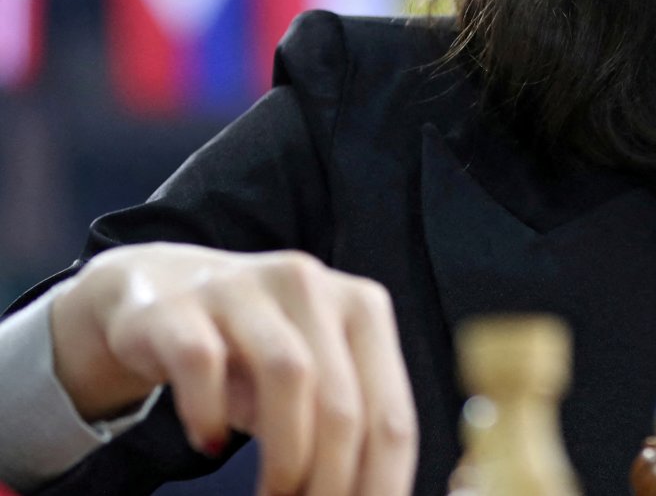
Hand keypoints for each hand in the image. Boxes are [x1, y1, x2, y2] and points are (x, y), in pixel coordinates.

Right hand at [49, 243, 417, 495]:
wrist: (157, 290)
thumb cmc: (250, 349)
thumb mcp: (312, 376)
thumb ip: (346, 424)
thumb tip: (370, 494)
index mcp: (362, 307)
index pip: (391, 413)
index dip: (382, 482)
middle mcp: (311, 286)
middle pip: (343, 402)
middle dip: (332, 479)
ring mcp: (243, 289)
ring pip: (288, 375)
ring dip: (285, 454)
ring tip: (273, 495)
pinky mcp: (177, 306)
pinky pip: (202, 362)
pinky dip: (209, 414)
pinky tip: (210, 443)